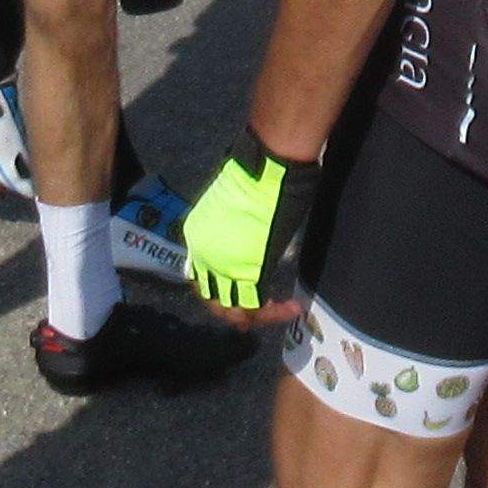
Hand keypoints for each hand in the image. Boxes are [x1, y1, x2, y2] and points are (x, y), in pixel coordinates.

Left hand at [183, 146, 298, 318]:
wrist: (268, 170)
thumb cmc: (260, 179)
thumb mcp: (237, 210)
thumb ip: (236, 232)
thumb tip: (250, 240)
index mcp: (197, 235)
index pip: (203, 274)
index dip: (223, 287)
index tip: (244, 290)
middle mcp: (203, 254)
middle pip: (212, 296)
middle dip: (233, 310)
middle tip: (256, 316)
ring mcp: (222, 265)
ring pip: (232, 307)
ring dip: (256, 316)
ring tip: (281, 312)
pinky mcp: (245, 273)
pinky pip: (255, 304)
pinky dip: (273, 312)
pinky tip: (290, 307)